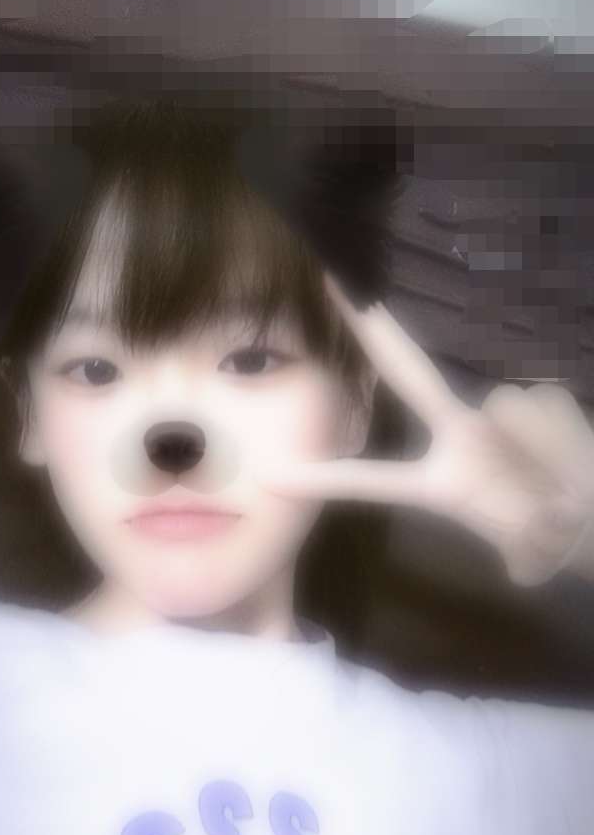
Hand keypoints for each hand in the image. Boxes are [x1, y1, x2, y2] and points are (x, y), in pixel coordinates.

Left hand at [256, 272, 593, 587]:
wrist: (589, 512)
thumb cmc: (543, 531)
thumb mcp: (530, 553)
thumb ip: (527, 551)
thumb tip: (534, 552)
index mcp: (439, 479)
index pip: (373, 480)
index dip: (327, 480)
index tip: (273, 474)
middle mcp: (461, 430)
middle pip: (406, 372)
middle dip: (369, 328)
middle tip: (329, 281)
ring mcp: (498, 405)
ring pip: (511, 409)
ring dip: (540, 447)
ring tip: (558, 478)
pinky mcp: (537, 392)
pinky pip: (549, 407)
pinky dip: (565, 436)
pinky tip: (570, 454)